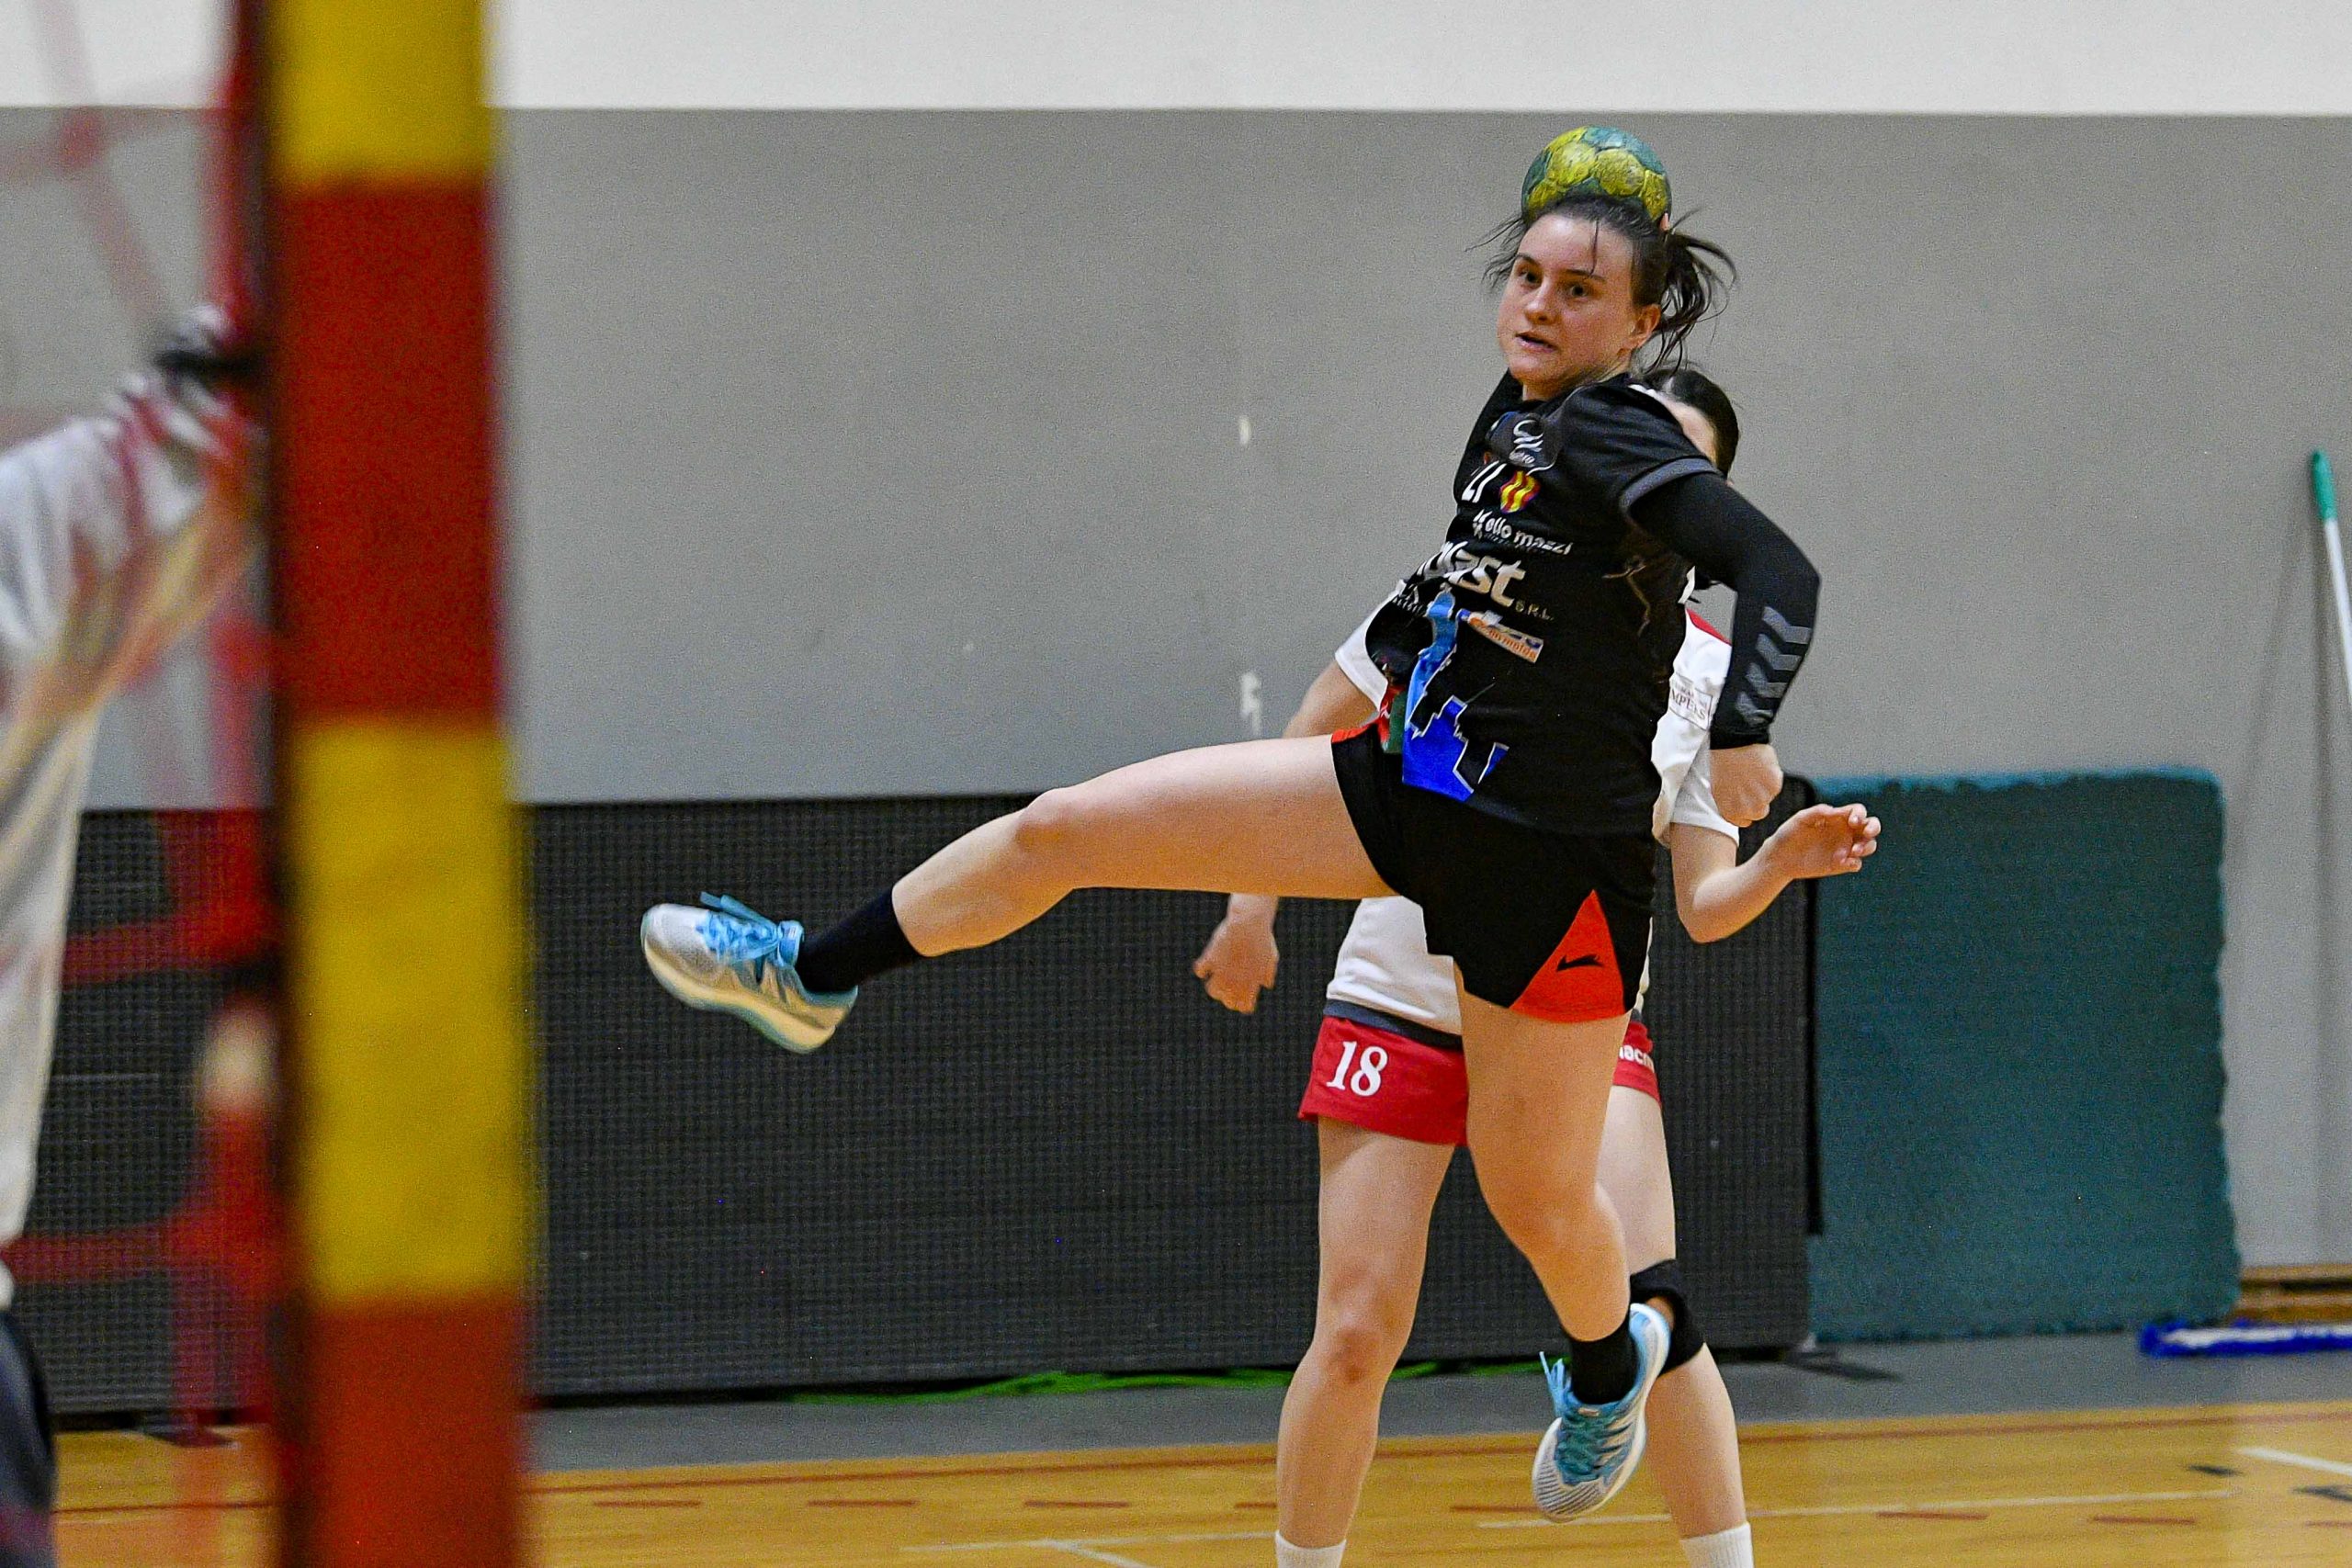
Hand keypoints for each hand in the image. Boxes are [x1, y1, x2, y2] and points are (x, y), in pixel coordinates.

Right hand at [1194, 898, 1279, 1013]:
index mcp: (1251, 983)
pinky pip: (1200, 970)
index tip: (1242, 999)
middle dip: (1227, 998)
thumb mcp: (1271, 957)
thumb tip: (1266, 984)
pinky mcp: (1211, 958)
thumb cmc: (1262, 937)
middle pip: (1227, 1001)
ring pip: (1212, 990)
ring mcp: (1222, 970)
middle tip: (1228, 989)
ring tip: (1216, 978)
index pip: (1244, 1006)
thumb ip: (1268, 973)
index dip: (1242, 1005)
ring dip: (1214, 987)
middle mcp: (1236, 980)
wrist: (1249, 922)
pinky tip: (1207, 965)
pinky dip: (1202, 969)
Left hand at [1708, 742, 1783, 825]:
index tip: (1744, 804)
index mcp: (1729, 809)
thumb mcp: (1717, 786)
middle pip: (1758, 814)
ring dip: (1763, 789)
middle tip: (1751, 786)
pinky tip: (1761, 768)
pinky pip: (1775, 787)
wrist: (1735, 740)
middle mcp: (1746, 807)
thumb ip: (1728, 802)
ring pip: (1767, 799)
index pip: (1740, 822)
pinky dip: (1771, 779)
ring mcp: (1762, 797)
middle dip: (1756, 802)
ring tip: (1753, 773)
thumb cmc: (1723, 760)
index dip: (1743, 812)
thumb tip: (1737, 808)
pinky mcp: (1774, 785)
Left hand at [1760, 802, 1879, 879]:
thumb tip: (1835, 811)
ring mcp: (1846, 848)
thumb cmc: (1789, 833)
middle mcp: (1846, 831)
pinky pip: (1856, 864)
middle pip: (1871, 827)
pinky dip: (1854, 863)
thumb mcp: (1801, 819)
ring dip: (1867, 847)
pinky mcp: (1842, 865)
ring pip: (1869, 845)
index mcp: (1838, 817)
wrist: (1780, 858)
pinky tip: (1843, 862)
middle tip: (1866, 833)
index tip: (1852, 821)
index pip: (1858, 811)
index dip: (1860, 814)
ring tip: (1853, 851)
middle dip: (1874, 828)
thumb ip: (1818, 812)